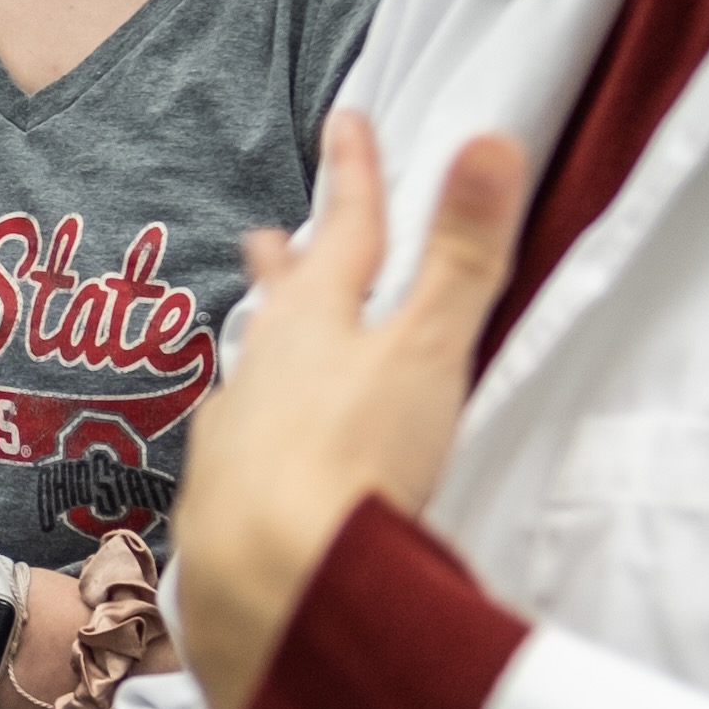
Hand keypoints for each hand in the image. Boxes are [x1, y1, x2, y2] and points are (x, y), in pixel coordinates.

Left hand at [169, 109, 530, 708]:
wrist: (267, 586)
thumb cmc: (354, 459)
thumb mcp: (428, 349)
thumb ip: (462, 254)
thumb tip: (490, 137)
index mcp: (316, 323)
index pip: (345, 232)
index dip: (355, 176)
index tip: (347, 122)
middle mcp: (260, 373)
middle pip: (277, 306)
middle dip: (282, 268)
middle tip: (265, 236)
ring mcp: (230, 444)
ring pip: (246, 381)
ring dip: (258, 357)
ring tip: (255, 346)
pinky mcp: (217, 516)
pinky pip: (232, 462)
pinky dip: (244, 447)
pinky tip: (241, 466)